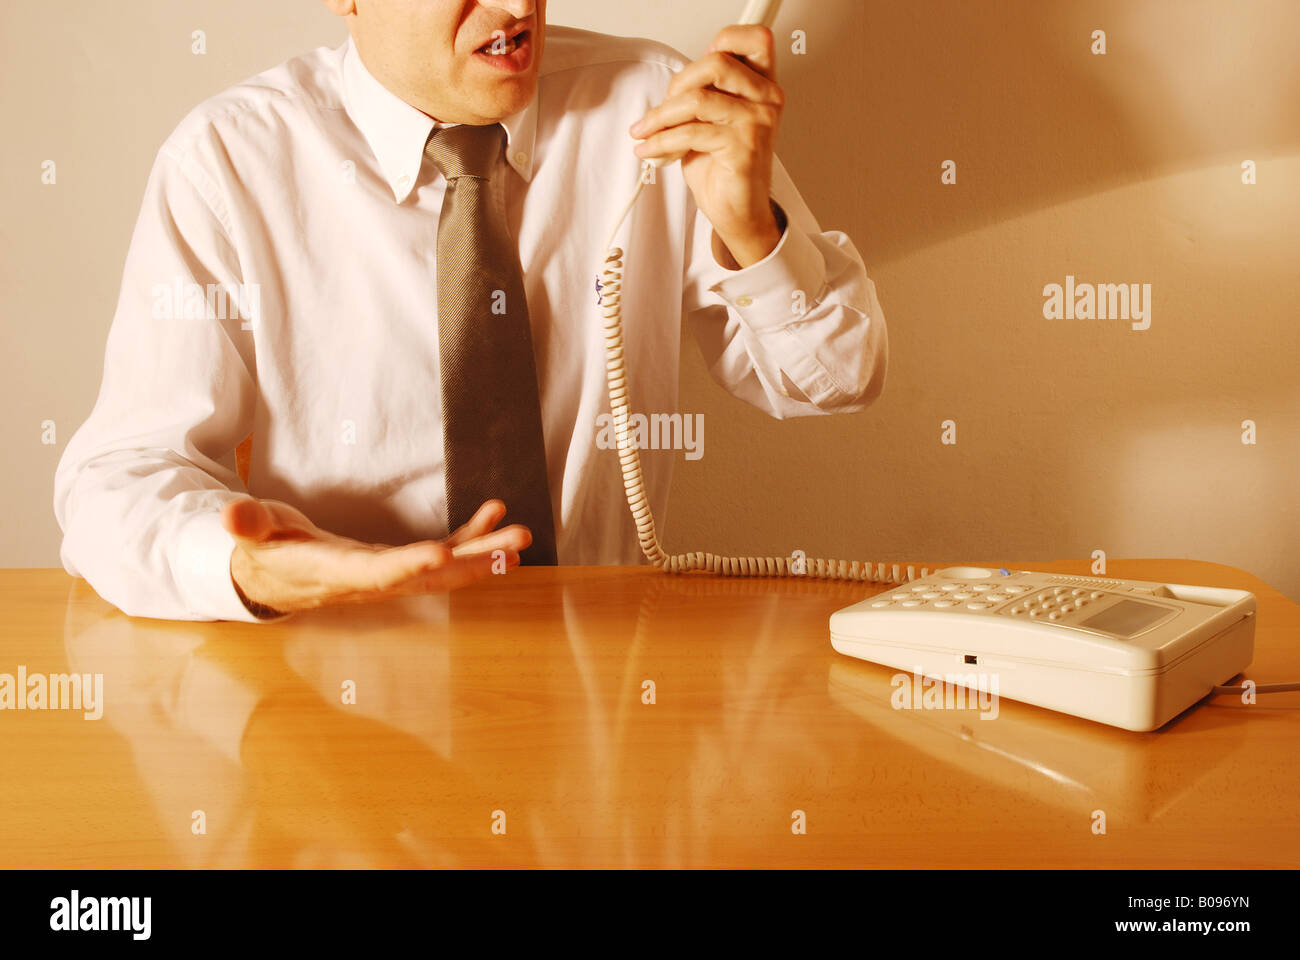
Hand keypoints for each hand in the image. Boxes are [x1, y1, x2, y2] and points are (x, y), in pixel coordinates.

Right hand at [223, 497, 529, 615]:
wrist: (269, 577)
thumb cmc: (262, 550)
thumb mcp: (250, 534)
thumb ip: (246, 524)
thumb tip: (230, 515)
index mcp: (335, 572)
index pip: (377, 573)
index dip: (409, 566)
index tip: (443, 554)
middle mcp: (371, 580)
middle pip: (429, 577)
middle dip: (475, 563)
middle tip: (516, 545)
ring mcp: (389, 575)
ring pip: (445, 569)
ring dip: (486, 553)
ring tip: (521, 535)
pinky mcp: (397, 564)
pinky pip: (442, 552)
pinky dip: (470, 536)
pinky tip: (494, 512)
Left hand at [629, 25, 784, 267]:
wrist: (736, 210)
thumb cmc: (724, 167)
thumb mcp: (712, 119)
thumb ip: (704, 92)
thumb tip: (677, 80)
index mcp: (762, 86)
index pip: (753, 39)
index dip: (723, 41)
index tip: (696, 67)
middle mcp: (767, 99)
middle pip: (716, 62)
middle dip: (677, 84)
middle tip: (661, 109)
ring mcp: (757, 123)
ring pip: (697, 99)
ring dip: (660, 117)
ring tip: (645, 132)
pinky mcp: (743, 147)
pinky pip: (692, 132)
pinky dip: (661, 141)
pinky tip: (650, 149)